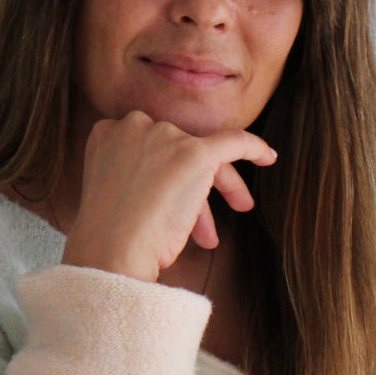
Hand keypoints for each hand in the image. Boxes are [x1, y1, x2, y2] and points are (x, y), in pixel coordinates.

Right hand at [61, 111, 276, 282]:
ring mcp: (166, 137)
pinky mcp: (194, 154)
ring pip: (202, 157)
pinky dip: (254, 148)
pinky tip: (268, 157)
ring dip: (213, 192)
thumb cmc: (109, 235)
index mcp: (108, 131)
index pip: (150, 147)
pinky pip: (235, 142)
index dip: (162, 175)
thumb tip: (161, 181)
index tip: (168, 203)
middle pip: (177, 151)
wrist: (112, 249)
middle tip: (199, 219)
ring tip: (211, 235)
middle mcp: (136, 125)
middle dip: (189, 188)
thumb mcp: (111, 191)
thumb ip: (132, 173)